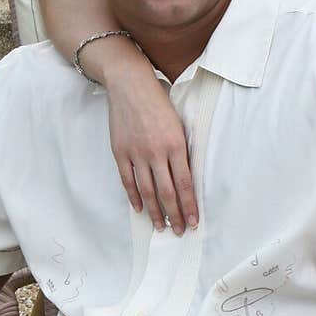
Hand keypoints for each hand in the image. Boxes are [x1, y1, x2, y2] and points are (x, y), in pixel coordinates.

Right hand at [107, 78, 197, 234]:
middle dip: (175, 215)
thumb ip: (182, 151)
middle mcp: (156, 152)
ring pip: (148, 191)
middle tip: (179, 231)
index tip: (194, 222)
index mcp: (176, 144)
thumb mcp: (179, 123)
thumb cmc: (159, 102)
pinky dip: (134, 197)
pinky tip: (140, 209)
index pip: (185, 184)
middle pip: (167, 193)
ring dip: (155, 212)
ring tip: (161, 226)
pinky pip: (128, 181)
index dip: (190, 206)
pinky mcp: (120, 152)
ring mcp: (136, 153)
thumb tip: (187, 178)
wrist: (130, 84)